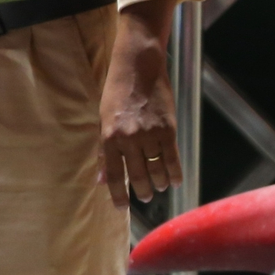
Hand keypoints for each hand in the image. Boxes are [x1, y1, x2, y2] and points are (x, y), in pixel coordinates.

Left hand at [97, 0, 181, 206]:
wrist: (138, 66)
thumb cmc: (117, 91)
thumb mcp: (103, 119)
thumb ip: (104, 150)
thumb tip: (100, 178)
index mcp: (109, 137)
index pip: (113, 175)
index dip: (117, 195)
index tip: (121, 207)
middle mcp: (129, 139)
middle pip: (137, 176)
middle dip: (141, 191)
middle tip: (144, 196)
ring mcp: (150, 135)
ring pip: (156, 170)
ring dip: (158, 183)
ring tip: (158, 187)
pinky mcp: (168, 129)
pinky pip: (173, 159)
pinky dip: (174, 173)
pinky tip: (174, 181)